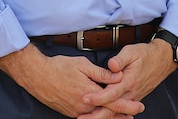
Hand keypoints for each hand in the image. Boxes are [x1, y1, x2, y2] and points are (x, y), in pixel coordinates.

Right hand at [0, 44, 141, 117]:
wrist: (38, 76)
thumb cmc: (60, 67)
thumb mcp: (83, 65)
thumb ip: (102, 73)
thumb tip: (119, 76)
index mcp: (90, 94)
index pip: (114, 102)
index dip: (128, 105)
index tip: (139, 105)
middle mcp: (84, 106)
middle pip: (108, 113)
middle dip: (122, 114)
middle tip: (135, 113)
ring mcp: (76, 111)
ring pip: (98, 117)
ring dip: (111, 117)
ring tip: (123, 118)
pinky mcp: (69, 112)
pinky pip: (87, 117)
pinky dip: (97, 117)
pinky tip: (101, 115)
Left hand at [79, 40, 176, 117]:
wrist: (162, 60)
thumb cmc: (145, 54)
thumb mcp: (132, 51)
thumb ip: (120, 59)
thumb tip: (111, 66)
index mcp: (129, 81)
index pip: (111, 93)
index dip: (97, 97)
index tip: (85, 98)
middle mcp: (130, 93)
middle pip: (112, 108)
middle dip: (95, 115)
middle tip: (81, 117)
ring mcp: (132, 97)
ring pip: (116, 112)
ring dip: (101, 117)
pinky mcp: (133, 98)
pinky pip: (120, 110)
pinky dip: (111, 116)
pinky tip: (101, 117)